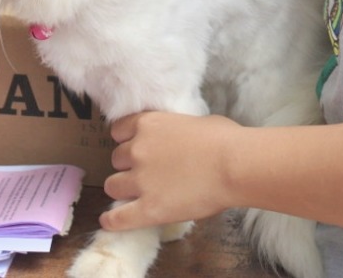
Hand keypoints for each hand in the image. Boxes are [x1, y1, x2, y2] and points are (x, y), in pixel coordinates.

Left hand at [100, 111, 237, 230]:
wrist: (235, 165)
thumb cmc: (224, 139)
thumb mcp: (191, 121)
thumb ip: (174, 130)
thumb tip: (179, 138)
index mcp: (147, 125)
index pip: (118, 130)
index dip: (128, 140)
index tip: (137, 147)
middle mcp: (137, 150)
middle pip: (116, 159)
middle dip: (128, 165)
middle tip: (146, 172)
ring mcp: (140, 180)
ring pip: (113, 185)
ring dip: (122, 189)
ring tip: (134, 195)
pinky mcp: (149, 208)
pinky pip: (120, 217)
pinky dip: (112, 220)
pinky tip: (108, 221)